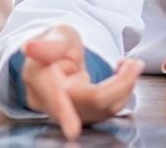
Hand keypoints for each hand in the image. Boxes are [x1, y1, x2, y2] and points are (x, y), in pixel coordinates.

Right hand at [21, 25, 143, 139]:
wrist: (58, 56)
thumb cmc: (58, 44)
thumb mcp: (57, 35)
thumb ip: (48, 44)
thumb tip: (29, 47)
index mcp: (39, 79)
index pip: (56, 98)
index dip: (64, 114)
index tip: (73, 131)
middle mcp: (50, 102)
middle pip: (91, 102)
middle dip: (120, 84)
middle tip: (135, 63)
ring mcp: (67, 112)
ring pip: (104, 108)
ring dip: (125, 86)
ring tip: (131, 64)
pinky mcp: (82, 116)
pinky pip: (108, 109)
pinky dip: (122, 91)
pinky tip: (124, 74)